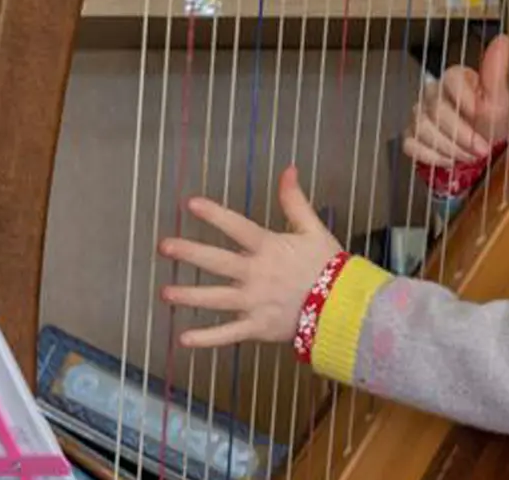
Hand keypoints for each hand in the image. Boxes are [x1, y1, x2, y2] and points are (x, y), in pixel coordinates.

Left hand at [159, 165, 342, 348]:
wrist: (344, 308)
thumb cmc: (329, 267)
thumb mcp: (314, 230)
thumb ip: (295, 202)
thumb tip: (288, 170)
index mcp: (269, 248)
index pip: (237, 227)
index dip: (214, 215)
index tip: (191, 204)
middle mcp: (257, 274)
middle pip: (217, 261)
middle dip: (190, 253)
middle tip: (165, 246)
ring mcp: (255, 302)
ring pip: (216, 298)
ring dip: (189, 296)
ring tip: (165, 293)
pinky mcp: (257, 326)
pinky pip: (228, 334)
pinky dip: (206, 338)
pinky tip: (184, 339)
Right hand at [405, 32, 508, 168]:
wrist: (482, 156)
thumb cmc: (491, 126)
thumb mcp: (500, 101)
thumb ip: (496, 71)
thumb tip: (502, 40)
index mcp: (454, 79)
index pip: (450, 79)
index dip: (467, 101)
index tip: (481, 115)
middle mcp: (433, 93)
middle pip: (436, 108)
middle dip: (461, 133)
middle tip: (480, 147)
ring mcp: (419, 114)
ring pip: (423, 127)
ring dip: (450, 147)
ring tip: (468, 155)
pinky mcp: (411, 135)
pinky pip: (412, 144)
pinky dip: (433, 156)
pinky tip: (449, 159)